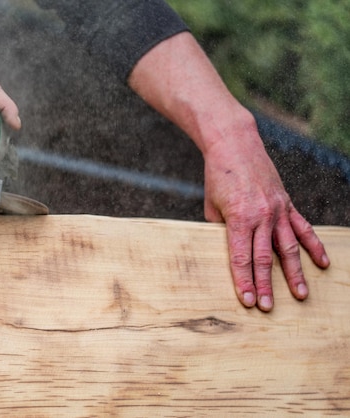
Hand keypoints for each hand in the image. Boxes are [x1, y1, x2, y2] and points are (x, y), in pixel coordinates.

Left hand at [127, 32, 329, 309]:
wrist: (235, 144)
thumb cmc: (217, 177)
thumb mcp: (211, 206)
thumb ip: (219, 230)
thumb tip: (226, 252)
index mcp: (238, 218)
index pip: (241, 257)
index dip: (244, 281)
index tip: (247, 301)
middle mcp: (262, 215)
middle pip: (265, 257)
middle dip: (266, 285)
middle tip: (268, 308)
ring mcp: (277, 209)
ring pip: (289, 247)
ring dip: (295, 273)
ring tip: (301, 295)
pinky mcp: (287, 203)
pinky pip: (303, 228)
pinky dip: (314, 247)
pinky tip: (323, 264)